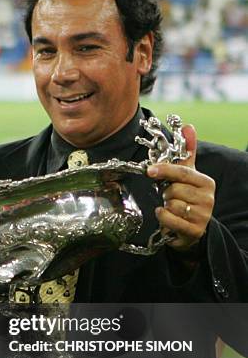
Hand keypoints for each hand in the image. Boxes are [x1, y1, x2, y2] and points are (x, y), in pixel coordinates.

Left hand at [147, 125, 214, 252]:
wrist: (191, 228)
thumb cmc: (186, 198)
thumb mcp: (187, 175)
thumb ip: (186, 153)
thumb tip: (188, 126)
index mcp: (206, 182)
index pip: (182, 172)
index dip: (164, 170)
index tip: (149, 170)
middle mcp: (208, 198)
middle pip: (173, 190)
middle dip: (166, 194)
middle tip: (170, 197)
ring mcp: (203, 216)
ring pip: (170, 205)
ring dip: (165, 207)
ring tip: (171, 208)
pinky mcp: (194, 230)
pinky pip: (169, 219)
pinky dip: (163, 218)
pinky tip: (167, 217)